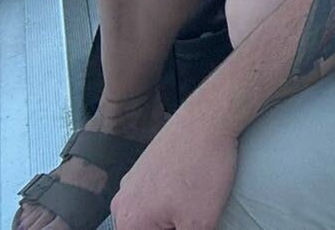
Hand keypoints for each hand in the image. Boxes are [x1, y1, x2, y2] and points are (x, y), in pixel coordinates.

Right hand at [111, 112, 237, 229]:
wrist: (211, 116)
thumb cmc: (204, 167)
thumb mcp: (200, 223)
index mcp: (128, 221)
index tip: (186, 221)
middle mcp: (122, 202)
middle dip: (171, 227)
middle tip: (193, 218)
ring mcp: (133, 181)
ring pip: (151, 216)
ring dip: (171, 219)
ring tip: (196, 204)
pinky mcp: (147, 165)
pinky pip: (155, 195)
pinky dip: (171, 200)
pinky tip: (194, 191)